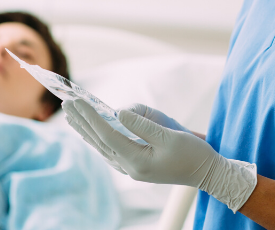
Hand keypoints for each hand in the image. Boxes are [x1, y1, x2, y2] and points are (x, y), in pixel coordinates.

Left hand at [62, 99, 256, 212]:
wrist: (208, 174)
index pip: (107, 135)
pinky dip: (98, 139)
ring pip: (102, 148)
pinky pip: (110, 151)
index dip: (91, 117)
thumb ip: (143, 125)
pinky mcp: (137, 167)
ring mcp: (132, 169)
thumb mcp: (170, 136)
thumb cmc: (193, 154)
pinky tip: (92, 133)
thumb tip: (118, 113)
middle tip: (67, 104)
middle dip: (83, 122)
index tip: (78, 101)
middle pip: (100, 142)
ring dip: (87, 131)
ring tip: (72, 116)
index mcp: (137, 161)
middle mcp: (130, 168)